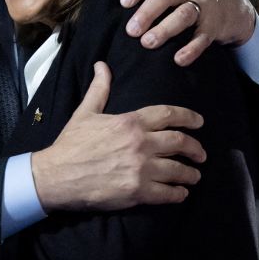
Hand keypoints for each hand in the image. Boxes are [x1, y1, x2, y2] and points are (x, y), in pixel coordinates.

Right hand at [31, 62, 205, 211]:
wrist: (57, 176)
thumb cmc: (71, 144)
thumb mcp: (85, 112)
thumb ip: (100, 89)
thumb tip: (101, 65)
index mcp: (130, 122)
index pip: (168, 115)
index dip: (188, 118)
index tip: (199, 123)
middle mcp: (141, 143)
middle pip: (180, 142)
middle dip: (195, 148)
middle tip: (201, 154)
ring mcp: (141, 169)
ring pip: (178, 170)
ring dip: (190, 174)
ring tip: (194, 176)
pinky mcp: (138, 192)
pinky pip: (168, 193)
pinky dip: (178, 194)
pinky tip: (181, 194)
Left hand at [120, 0, 258, 65]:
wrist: (236, 5)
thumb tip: (117, 10)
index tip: (123, 3)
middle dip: (147, 12)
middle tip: (131, 31)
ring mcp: (206, 3)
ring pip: (184, 14)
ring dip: (164, 29)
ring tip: (148, 43)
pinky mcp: (216, 24)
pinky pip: (202, 37)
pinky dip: (191, 49)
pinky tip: (178, 59)